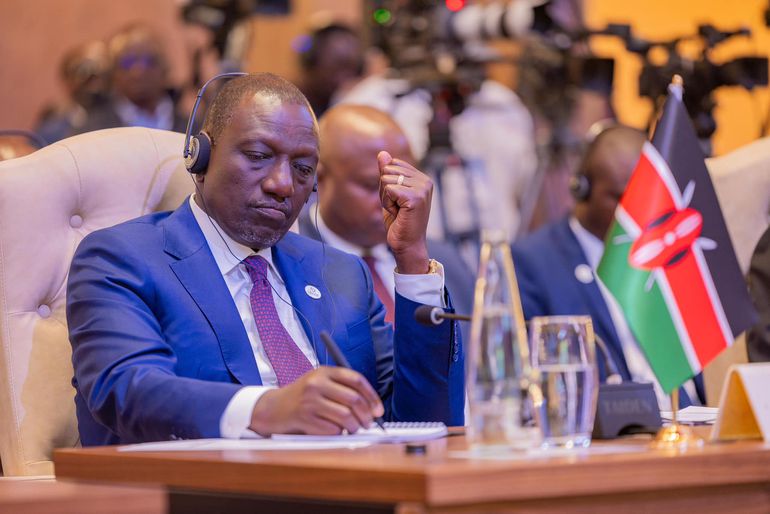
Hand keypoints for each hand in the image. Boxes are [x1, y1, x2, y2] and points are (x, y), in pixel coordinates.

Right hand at [248, 367, 384, 435]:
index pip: (356, 380)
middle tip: (369, 423)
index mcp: (324, 371)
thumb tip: (370, 407)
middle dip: (366, 415)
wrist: (274, 408)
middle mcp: (317, 383)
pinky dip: (339, 433)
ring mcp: (310, 401)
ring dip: (354, 426)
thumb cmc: (302, 396)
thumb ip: (342, 388)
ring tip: (354, 429)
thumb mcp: (320, 383)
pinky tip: (336, 431)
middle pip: (353, 399)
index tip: (378, 410)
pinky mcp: (304, 418)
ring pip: (345, 416)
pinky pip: (332, 429)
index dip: (372, 396)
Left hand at [378, 151, 430, 273]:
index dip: (387, 183)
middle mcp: (425, 180)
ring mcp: (422, 188)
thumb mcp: (389, 193)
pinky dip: (387, 203)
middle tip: (396, 208)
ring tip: (398, 211)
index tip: (396, 200)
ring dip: (385, 198)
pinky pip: (388, 189)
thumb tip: (382, 153)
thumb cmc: (399, 221)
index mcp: (422, 178)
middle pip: (388, 170)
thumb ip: (386, 173)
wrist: (407, 244)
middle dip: (384, 190)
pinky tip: (398, 214)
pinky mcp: (416, 197)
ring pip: (386, 179)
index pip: (392, 164)